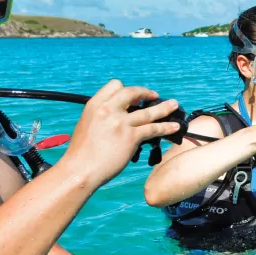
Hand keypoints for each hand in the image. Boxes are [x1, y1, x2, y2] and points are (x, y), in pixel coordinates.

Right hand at [59, 80, 181, 187]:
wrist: (81, 169)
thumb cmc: (82, 152)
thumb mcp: (87, 124)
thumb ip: (101, 116)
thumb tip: (116, 116)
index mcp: (95, 105)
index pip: (114, 85)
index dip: (126, 89)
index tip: (133, 96)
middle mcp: (108, 109)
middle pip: (132, 92)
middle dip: (145, 92)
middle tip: (154, 95)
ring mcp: (121, 122)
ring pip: (148, 111)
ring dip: (164, 108)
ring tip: (175, 105)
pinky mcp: (131, 137)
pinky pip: (153, 129)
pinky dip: (166, 127)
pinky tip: (174, 127)